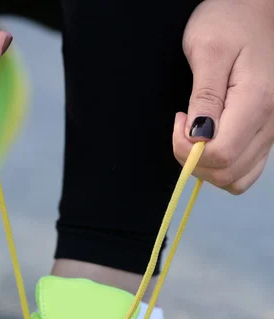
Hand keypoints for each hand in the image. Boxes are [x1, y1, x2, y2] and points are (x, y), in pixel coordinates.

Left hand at [173, 0, 273, 193]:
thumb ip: (204, 97)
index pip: (221, 155)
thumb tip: (197, 138)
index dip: (189, 150)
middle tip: (183, 127)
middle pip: (228, 174)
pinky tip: (211, 141)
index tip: (178, 121)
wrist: (257, 9)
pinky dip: (224, 167)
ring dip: (208, 168)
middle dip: (195, 161)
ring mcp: (272, 133)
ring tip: (196, 135)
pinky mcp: (267, 135)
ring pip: (237, 179)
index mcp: (257, 102)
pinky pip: (246, 170)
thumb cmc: (231, 19)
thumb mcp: (208, 50)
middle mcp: (271, 124)